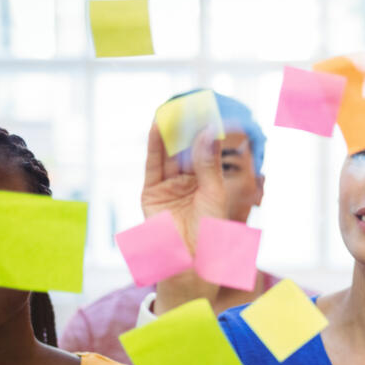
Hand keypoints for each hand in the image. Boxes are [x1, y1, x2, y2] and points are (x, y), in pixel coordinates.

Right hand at [140, 120, 226, 252]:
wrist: (189, 260)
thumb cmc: (208, 232)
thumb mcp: (213, 193)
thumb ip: (208, 163)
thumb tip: (208, 131)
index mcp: (208, 184)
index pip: (206, 152)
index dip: (205, 132)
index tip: (208, 110)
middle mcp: (188, 183)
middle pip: (186, 150)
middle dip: (187, 128)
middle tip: (189, 104)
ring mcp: (169, 187)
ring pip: (170, 154)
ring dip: (170, 132)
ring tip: (172, 109)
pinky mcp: (152, 192)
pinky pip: (153, 165)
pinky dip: (154, 146)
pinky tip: (157, 127)